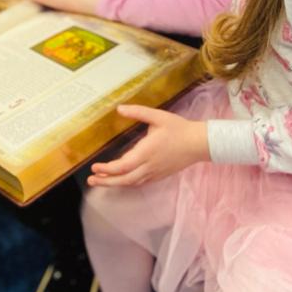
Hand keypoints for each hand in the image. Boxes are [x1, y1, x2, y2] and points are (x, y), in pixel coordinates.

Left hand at [88, 105, 209, 187]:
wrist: (199, 143)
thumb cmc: (179, 128)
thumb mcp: (158, 116)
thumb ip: (137, 112)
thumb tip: (119, 108)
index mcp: (147, 151)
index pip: (123, 166)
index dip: (107, 169)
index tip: (94, 167)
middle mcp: (150, 165)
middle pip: (125, 179)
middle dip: (106, 181)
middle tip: (91, 180)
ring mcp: (155, 172)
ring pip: (132, 183)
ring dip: (115, 183)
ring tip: (100, 181)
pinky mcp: (160, 175)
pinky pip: (140, 182)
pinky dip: (127, 183)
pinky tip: (120, 180)